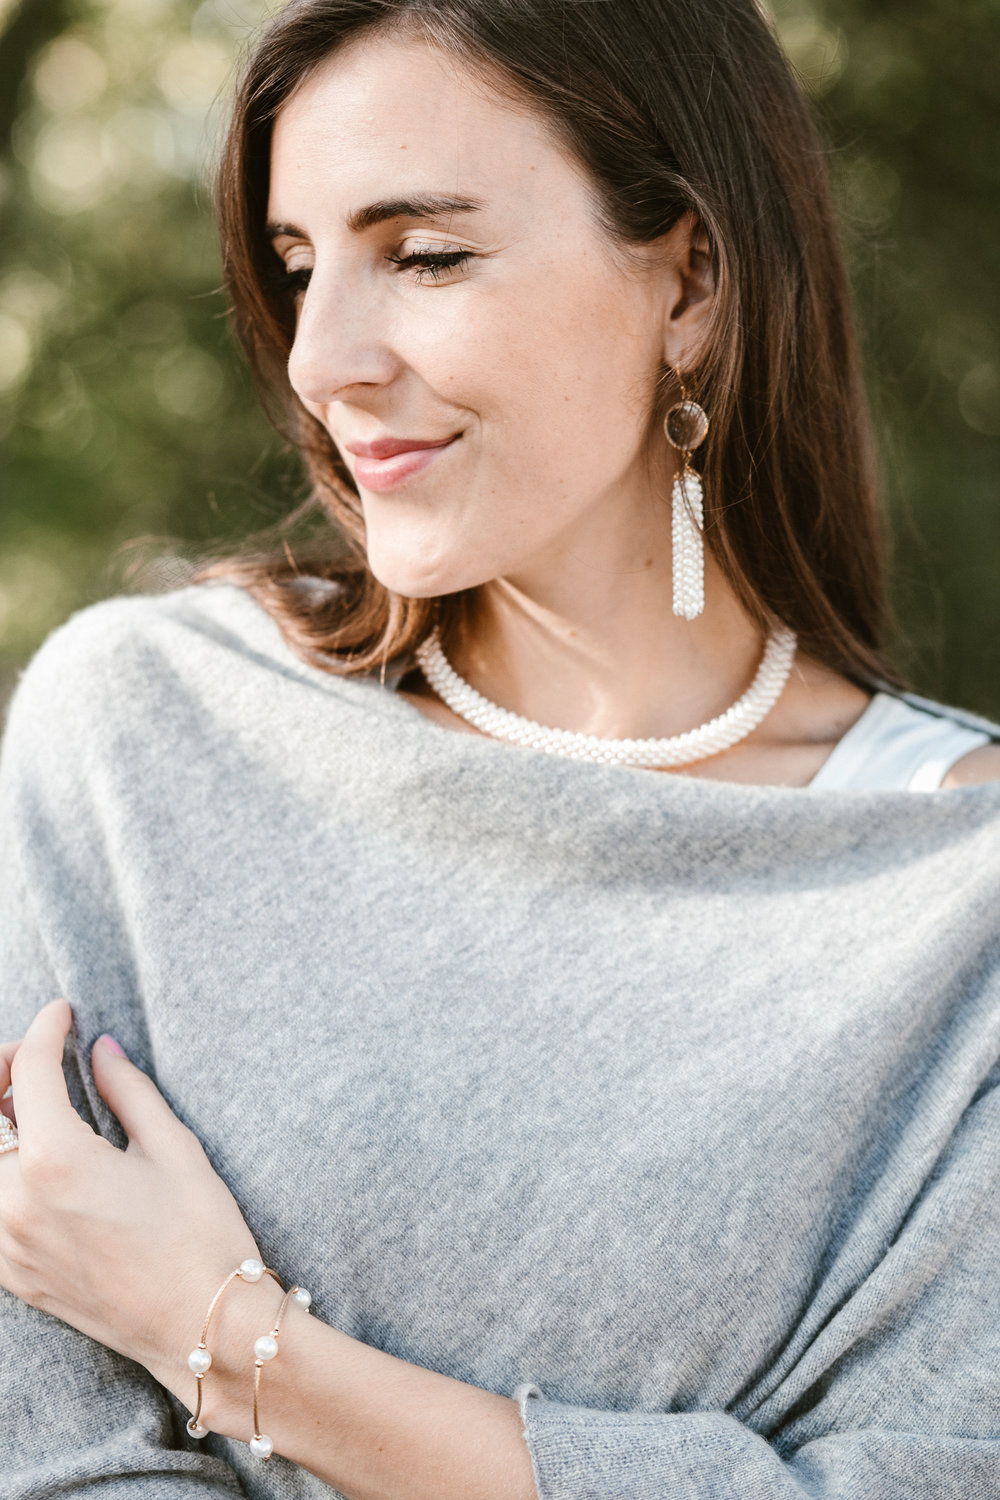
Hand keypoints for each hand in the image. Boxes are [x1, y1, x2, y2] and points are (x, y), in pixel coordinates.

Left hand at [0, 1000, 260, 1391]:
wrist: (204, 1328)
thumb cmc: (200, 1235)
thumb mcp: (173, 1148)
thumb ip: (128, 1091)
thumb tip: (101, 1049)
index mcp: (57, 1161)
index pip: (32, 1071)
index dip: (46, 1029)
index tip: (64, 1013)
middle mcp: (14, 1203)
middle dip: (7, 1070)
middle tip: (40, 1056)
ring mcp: (5, 1244)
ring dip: (1, 1123)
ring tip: (36, 1105)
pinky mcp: (11, 1274)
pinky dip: (3, 1172)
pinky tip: (35, 1159)